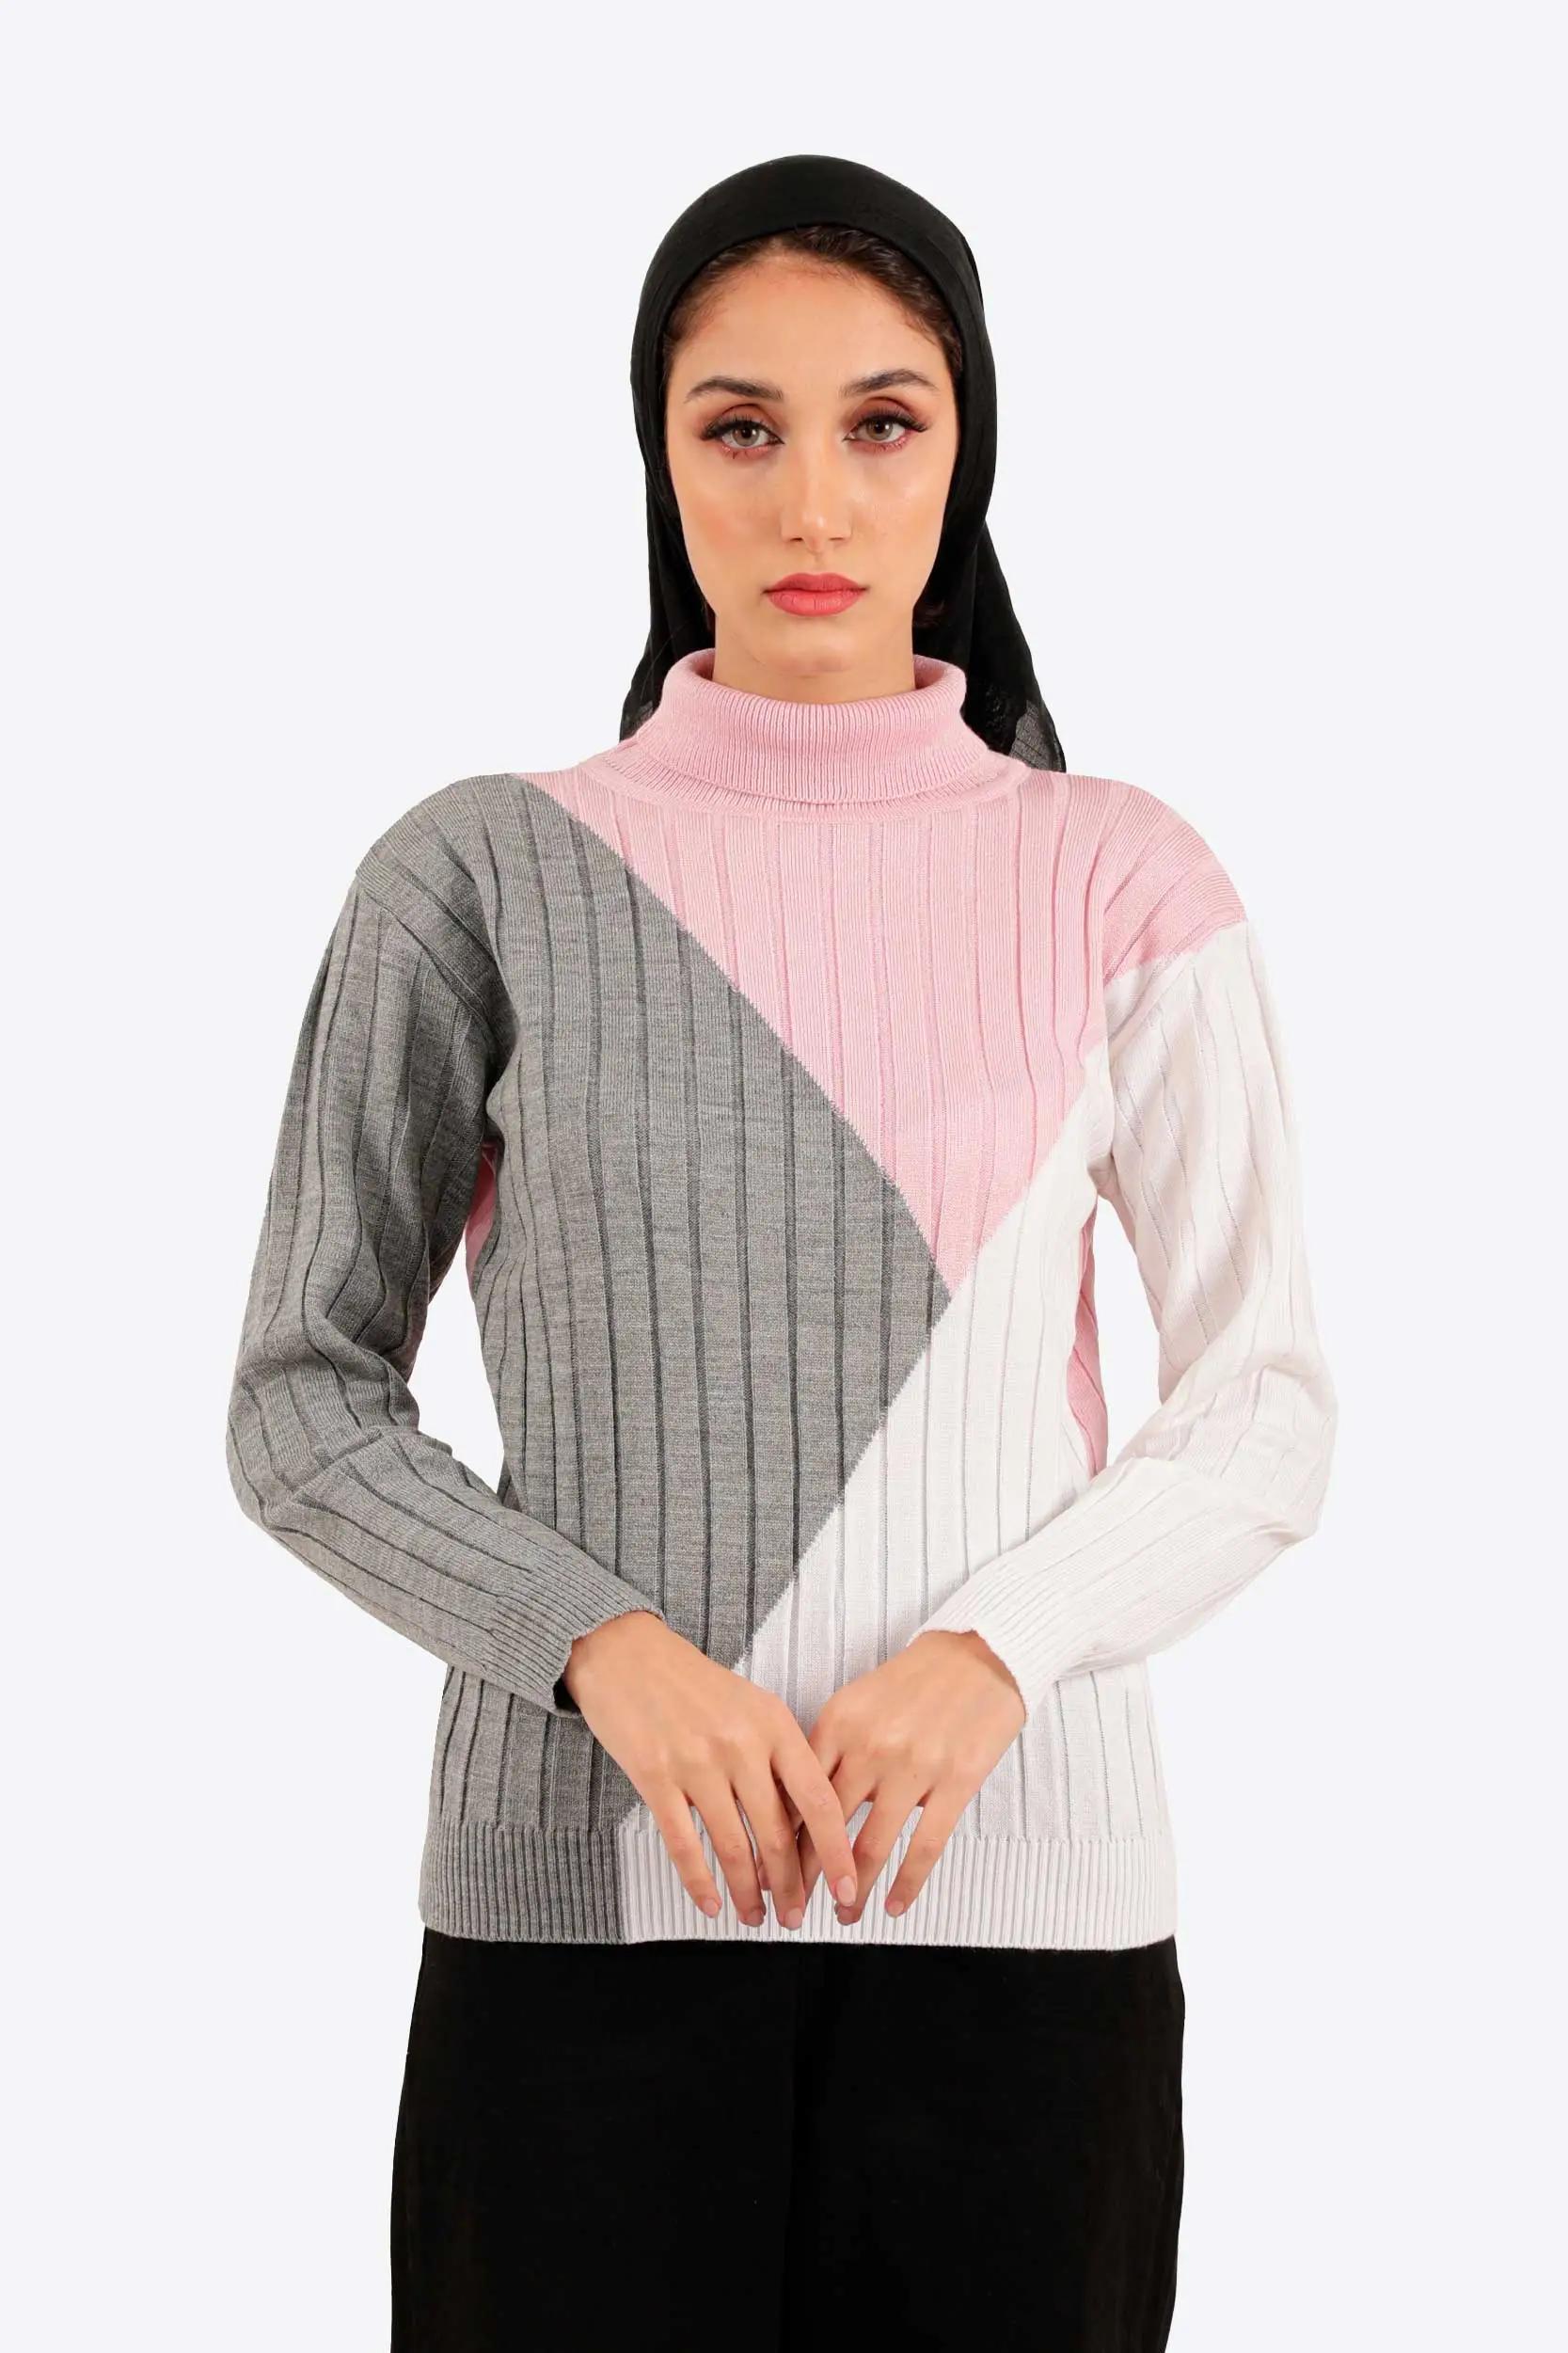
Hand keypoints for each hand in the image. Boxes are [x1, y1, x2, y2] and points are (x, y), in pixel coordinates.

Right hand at [562, 1612, 860, 1928]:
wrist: (625, 1651)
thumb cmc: (693, 1682)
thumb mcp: (752, 1706)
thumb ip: (780, 1757)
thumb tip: (804, 1824)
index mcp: (774, 1724)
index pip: (817, 1800)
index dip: (836, 1851)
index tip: (847, 1887)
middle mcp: (740, 1744)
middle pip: (776, 1833)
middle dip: (790, 1886)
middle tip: (796, 1916)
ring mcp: (696, 1761)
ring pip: (733, 1845)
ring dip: (748, 1891)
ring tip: (755, 1916)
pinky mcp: (655, 1776)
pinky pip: (683, 1842)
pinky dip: (699, 1881)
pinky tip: (711, 1903)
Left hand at [787, 1630, 1026, 1924]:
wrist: (977, 1654)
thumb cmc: (913, 1681)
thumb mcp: (857, 1702)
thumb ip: (828, 1750)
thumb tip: (796, 1806)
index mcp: (839, 1723)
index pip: (797, 1793)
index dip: (779, 1839)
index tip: (767, 1869)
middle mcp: (870, 1747)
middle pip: (825, 1826)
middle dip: (806, 1875)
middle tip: (793, 1906)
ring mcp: (914, 1767)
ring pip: (871, 1845)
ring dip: (853, 1889)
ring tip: (844, 1914)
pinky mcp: (956, 1782)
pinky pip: (925, 1845)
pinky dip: (907, 1882)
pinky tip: (894, 1905)